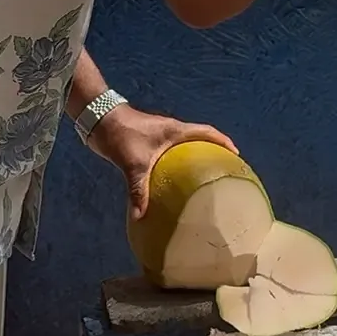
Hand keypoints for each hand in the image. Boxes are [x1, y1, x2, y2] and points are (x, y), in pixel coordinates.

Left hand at [86, 105, 237, 218]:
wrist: (100, 118)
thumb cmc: (122, 134)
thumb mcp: (132, 163)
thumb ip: (138, 190)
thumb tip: (141, 217)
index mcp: (174, 130)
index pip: (206, 132)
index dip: (222, 141)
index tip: (236, 154)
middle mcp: (171, 131)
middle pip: (199, 138)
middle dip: (213, 150)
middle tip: (224, 169)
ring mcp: (161, 135)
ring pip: (185, 145)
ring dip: (196, 155)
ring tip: (204, 176)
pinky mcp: (150, 141)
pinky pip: (172, 152)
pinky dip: (179, 162)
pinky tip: (175, 179)